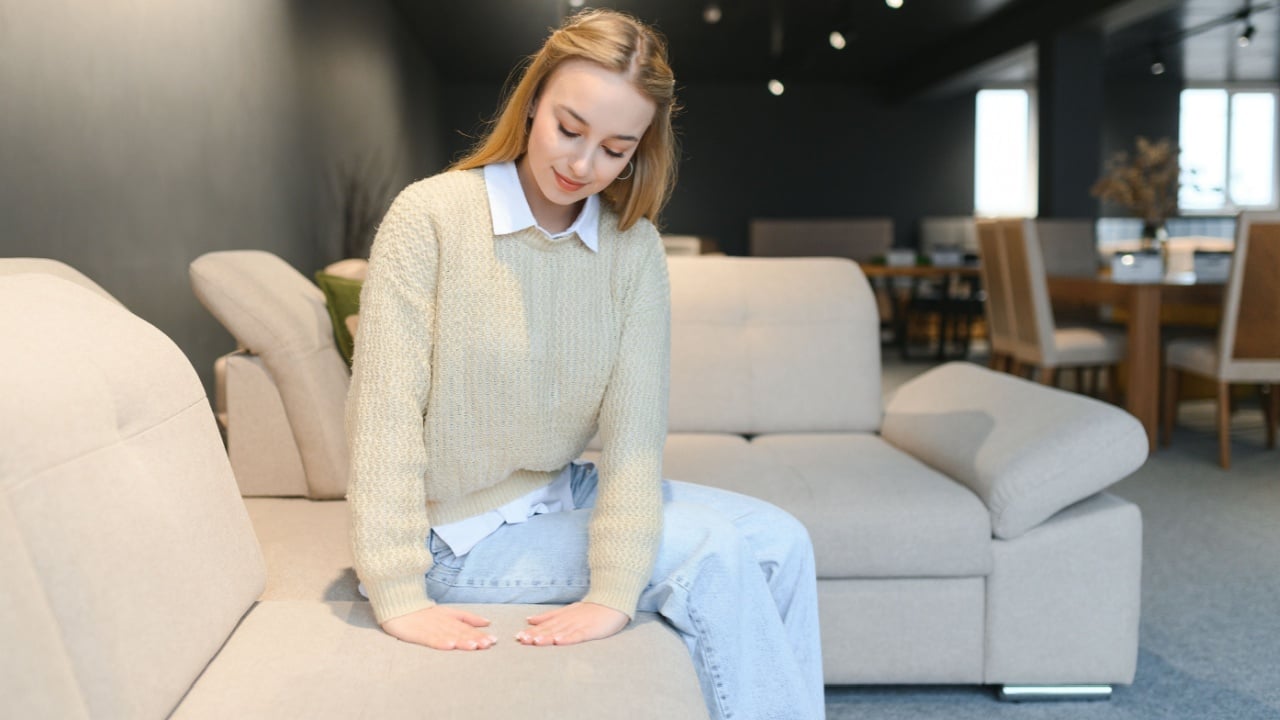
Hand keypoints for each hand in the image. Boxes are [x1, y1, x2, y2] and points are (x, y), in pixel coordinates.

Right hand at [380, 605, 497, 650]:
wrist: (400, 605)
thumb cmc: (424, 612)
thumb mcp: (449, 612)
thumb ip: (467, 617)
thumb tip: (487, 622)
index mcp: (451, 617)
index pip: (467, 626)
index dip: (480, 633)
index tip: (493, 640)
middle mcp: (443, 623)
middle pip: (461, 631)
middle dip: (475, 638)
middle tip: (488, 644)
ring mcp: (431, 628)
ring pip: (449, 635)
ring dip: (462, 641)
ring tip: (474, 646)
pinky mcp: (419, 634)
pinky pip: (431, 639)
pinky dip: (440, 643)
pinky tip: (449, 646)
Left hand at [516, 602, 628, 646]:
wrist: (613, 601)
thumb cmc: (590, 609)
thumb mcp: (567, 610)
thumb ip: (549, 616)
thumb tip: (529, 620)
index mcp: (563, 616)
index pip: (545, 624)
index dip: (532, 630)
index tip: (518, 637)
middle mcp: (568, 620)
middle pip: (550, 628)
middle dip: (535, 635)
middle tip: (522, 640)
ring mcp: (579, 624)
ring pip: (561, 631)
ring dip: (547, 637)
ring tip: (535, 642)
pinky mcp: (590, 630)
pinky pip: (578, 635)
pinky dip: (567, 638)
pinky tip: (558, 641)